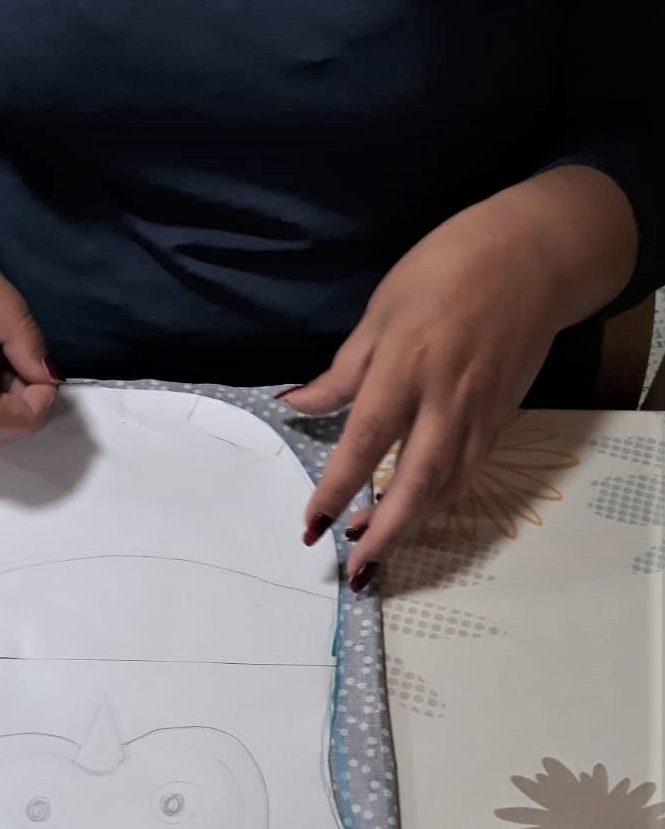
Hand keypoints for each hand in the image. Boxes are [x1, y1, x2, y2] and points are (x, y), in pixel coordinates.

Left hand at [281, 167, 637, 585]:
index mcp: (406, 365)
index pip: (365, 440)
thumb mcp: (381, 311)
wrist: (533, 258)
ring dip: (410, 525)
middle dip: (385, 533)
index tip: (313, 525)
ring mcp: (480, 413)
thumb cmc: (445, 270)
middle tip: (355, 570)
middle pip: (416, 482)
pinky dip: (438, 501)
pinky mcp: (501, 418)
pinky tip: (413, 512)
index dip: (338, 488)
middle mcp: (445, 399)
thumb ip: (342, 370)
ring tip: (374, 549)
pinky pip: (467, 472)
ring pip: (446, 486)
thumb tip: (295, 405)